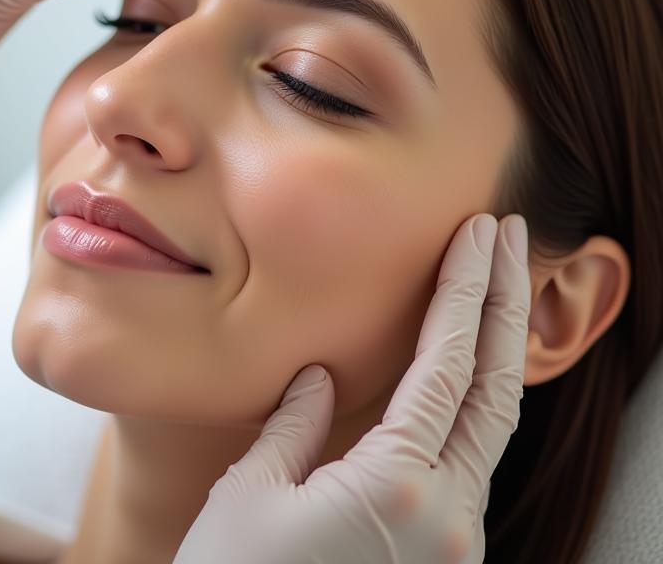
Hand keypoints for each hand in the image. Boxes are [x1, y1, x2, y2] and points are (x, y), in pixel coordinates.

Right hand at [174, 213, 530, 563]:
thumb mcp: (252, 495)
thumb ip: (296, 426)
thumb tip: (320, 378)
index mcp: (398, 489)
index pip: (447, 364)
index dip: (466, 290)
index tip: (481, 234)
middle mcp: (446, 517)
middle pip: (497, 389)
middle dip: (507, 303)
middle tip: (512, 237)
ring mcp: (453, 543)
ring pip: (494, 425)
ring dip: (497, 348)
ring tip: (494, 286)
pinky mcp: (442, 557)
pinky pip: (471, 458)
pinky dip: (475, 397)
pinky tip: (463, 368)